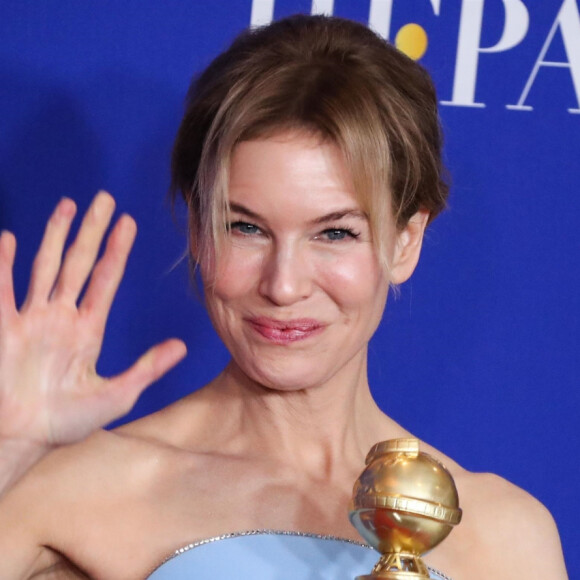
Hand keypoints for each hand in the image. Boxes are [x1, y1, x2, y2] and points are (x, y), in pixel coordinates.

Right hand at [0, 192, 186, 448]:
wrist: (20, 439)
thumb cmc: (65, 422)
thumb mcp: (116, 395)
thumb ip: (147, 368)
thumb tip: (182, 348)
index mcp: (87, 329)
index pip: (106, 279)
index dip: (117, 250)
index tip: (128, 222)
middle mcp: (61, 316)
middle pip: (79, 263)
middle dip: (91, 230)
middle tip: (104, 198)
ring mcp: (30, 318)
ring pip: (45, 266)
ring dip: (55, 235)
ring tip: (68, 206)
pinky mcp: (1, 328)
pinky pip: (2, 290)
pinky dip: (3, 265)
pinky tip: (9, 239)